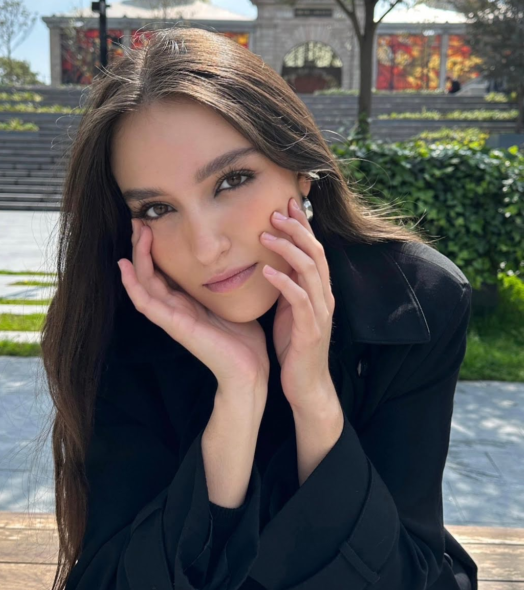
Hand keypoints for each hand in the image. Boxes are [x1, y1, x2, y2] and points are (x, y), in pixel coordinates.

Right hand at [118, 219, 269, 393]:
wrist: (249, 371)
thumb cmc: (244, 339)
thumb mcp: (233, 301)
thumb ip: (226, 283)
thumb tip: (236, 256)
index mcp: (186, 302)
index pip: (162, 271)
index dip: (155, 248)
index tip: (154, 224)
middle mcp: (174, 308)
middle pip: (148, 273)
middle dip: (143, 246)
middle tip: (139, 220)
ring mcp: (171, 317)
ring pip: (143, 284)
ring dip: (137, 257)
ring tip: (137, 233)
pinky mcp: (174, 326)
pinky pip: (146, 303)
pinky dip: (133, 285)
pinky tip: (125, 267)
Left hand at [260, 197, 336, 411]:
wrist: (307, 386)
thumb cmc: (296, 347)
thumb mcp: (289, 309)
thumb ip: (286, 285)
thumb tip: (270, 261)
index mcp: (319, 290)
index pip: (314, 248)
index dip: (302, 225)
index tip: (285, 203)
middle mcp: (324, 296)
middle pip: (315, 252)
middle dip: (296, 229)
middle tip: (275, 210)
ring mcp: (320, 313)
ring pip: (310, 271)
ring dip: (288, 250)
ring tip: (265, 236)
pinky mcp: (311, 330)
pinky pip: (299, 300)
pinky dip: (283, 283)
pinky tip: (266, 272)